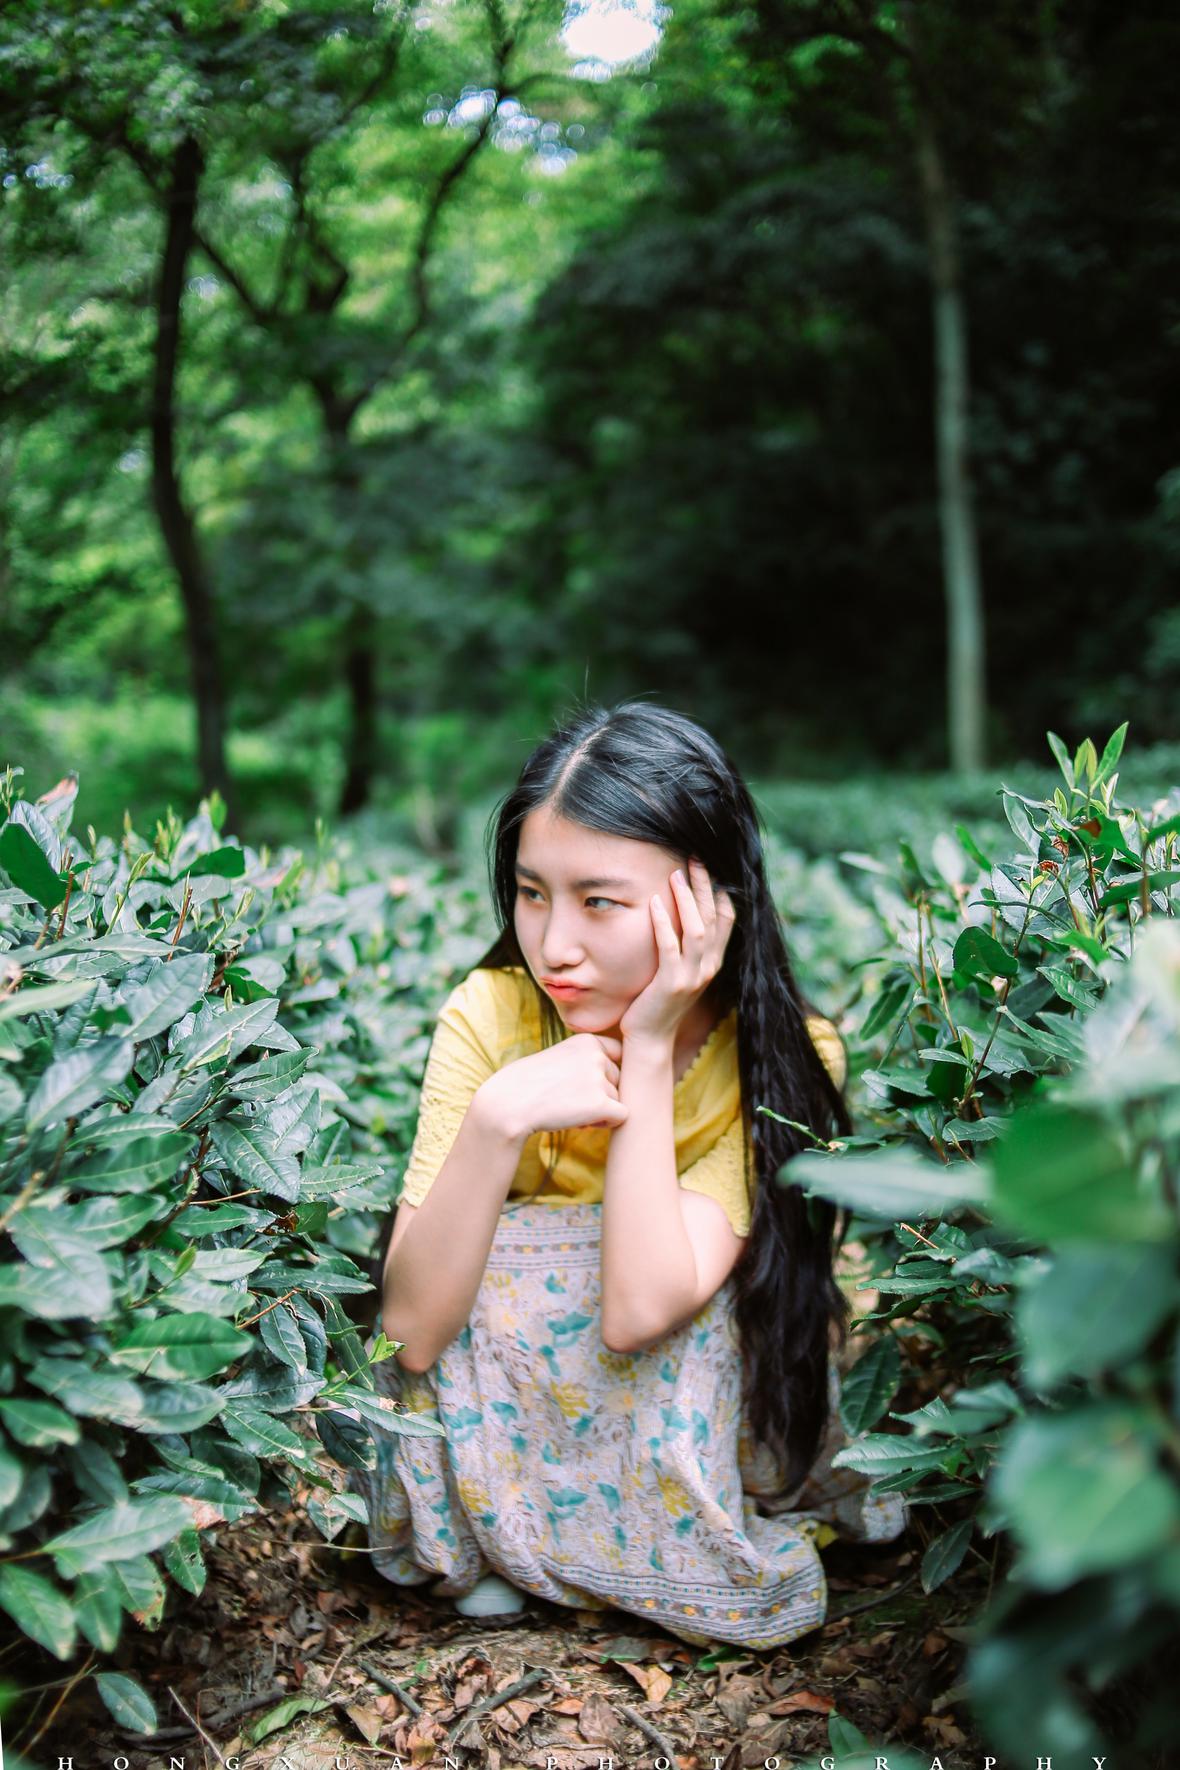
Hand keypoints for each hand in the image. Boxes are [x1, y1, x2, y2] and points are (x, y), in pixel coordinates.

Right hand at [476, 1033, 627, 1142]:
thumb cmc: (529, 1084)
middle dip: (603, 1093)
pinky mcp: (601, 1103)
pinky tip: (581, 1122)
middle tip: (574, 1101)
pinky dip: (606, 1123)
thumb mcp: (559, 1058)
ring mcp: (599, 1079)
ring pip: (618, 1099)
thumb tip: (619, 1075)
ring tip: (571, 1110)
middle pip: (618, 1079)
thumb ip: (585, 1060)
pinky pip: (621, 1116)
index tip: (588, 1082)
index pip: (618, 1053)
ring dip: (600, 1110)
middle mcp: (596, 1055)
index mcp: (587, 1040)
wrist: (508, 1104)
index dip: (606, 1071)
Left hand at [617, 858, 736, 1047]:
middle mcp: (709, 967)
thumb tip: (682, 913)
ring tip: (676, 874)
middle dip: (705, 885)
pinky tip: (655, 903)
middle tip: (693, 858)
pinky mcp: (671, 983)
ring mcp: (692, 976)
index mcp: (713, 962)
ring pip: (697, 929)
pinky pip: (670, 947)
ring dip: (687, 898)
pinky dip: (663, 922)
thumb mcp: (680, 971)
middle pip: (714, 917)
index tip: (709, 866)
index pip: (727, 919)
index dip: (721, 891)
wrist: (650, 1038)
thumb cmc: (659, 1000)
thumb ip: (686, 947)